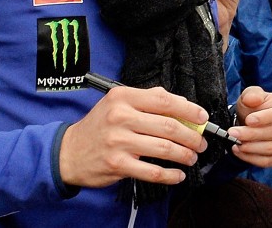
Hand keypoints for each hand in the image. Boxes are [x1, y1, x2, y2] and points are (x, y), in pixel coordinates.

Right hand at [59, 85, 208, 186]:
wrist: (68, 152)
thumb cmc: (99, 126)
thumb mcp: (118, 103)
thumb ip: (148, 100)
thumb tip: (183, 106)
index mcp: (124, 97)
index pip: (165, 100)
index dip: (189, 109)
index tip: (202, 118)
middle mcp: (121, 117)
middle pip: (169, 126)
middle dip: (192, 136)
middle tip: (200, 143)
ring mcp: (119, 142)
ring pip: (164, 148)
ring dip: (184, 155)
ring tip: (191, 157)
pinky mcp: (118, 164)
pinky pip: (152, 171)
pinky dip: (170, 175)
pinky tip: (178, 174)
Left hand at [231, 87, 271, 166]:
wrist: (254, 121)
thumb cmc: (256, 106)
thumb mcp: (251, 95)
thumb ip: (252, 94)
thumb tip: (253, 99)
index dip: (266, 118)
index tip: (248, 120)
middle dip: (252, 134)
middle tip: (234, 133)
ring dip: (251, 148)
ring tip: (236, 143)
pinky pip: (270, 161)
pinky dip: (253, 158)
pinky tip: (241, 152)